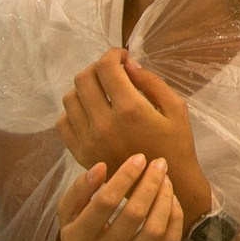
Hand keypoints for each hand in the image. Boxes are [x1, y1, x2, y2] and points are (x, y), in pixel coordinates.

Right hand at [45, 155, 182, 240]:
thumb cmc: (80, 234)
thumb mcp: (69, 212)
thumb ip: (81, 188)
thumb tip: (101, 166)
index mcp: (78, 240)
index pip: (105, 203)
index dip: (125, 177)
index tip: (139, 158)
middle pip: (134, 215)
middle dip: (150, 184)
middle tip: (159, 163)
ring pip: (154, 230)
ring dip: (165, 199)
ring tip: (166, 179)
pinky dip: (175, 218)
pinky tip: (172, 200)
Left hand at [58, 51, 208, 225]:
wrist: (164, 186)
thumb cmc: (176, 143)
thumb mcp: (176, 107)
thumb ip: (151, 82)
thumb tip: (128, 64)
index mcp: (130, 108)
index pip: (106, 67)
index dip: (113, 54)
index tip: (122, 56)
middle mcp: (103, 122)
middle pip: (83, 78)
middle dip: (98, 67)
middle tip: (112, 72)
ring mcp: (88, 139)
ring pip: (70, 98)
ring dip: (84, 88)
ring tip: (101, 91)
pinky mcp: (80, 153)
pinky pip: (63, 123)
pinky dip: (73, 111)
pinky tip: (90, 112)